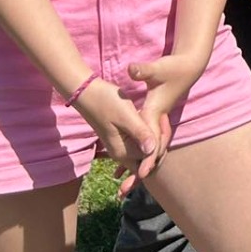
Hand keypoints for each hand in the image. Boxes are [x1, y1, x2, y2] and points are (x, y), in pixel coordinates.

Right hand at [75, 79, 163, 195]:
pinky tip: (154, 120)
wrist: (87, 93)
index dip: (162, 141)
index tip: (163, 118)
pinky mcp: (122, 140)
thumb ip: (139, 133)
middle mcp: (122, 155)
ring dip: (156, 137)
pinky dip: (149, 135)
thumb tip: (152, 151)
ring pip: (146, 151)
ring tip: (160, 117)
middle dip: (161, 141)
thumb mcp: (126, 116)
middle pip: (149, 158)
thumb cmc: (106, 101)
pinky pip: (140, 144)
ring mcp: (121, 148)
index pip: (151, 157)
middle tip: (163, 117)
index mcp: (123, 152)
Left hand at [126, 51, 206, 182]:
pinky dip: (137, 157)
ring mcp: (157, 125)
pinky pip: (145, 145)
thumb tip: (131, 69)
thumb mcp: (155, 70)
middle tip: (122, 192)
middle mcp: (157, 123)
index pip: (153, 142)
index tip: (140, 175)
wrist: (187, 69)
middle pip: (149, 154)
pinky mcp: (154, 123)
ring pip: (147, 152)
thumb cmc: (171, 69)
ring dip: (136, 168)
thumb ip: (143, 71)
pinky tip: (125, 168)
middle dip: (138, 173)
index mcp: (156, 114)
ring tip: (122, 188)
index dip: (147, 159)